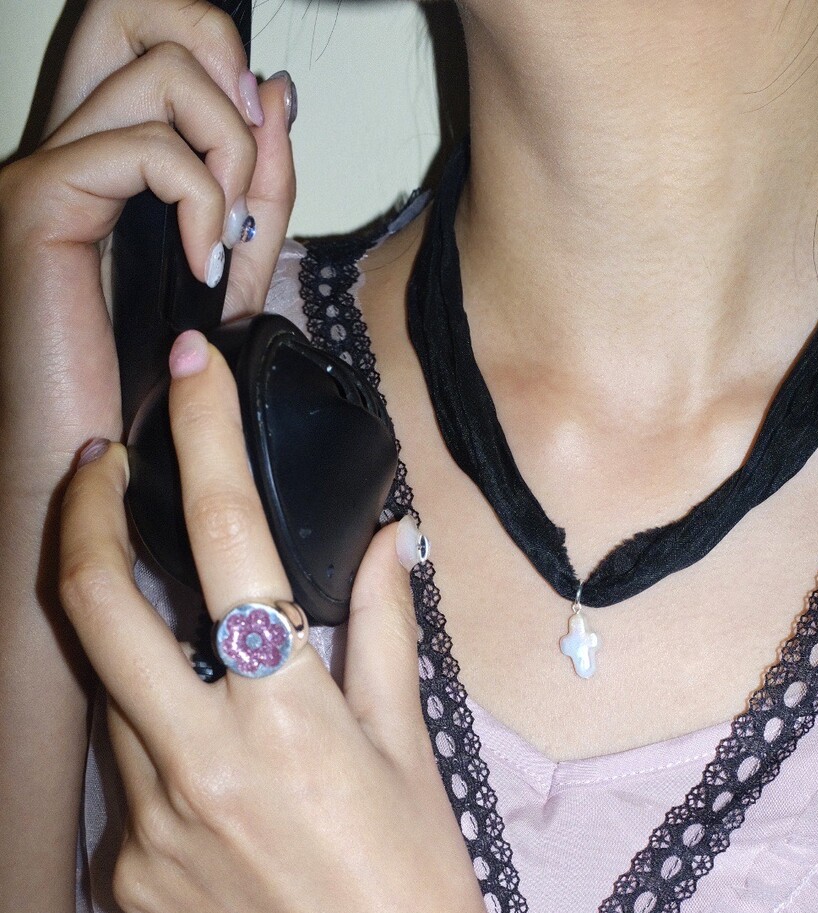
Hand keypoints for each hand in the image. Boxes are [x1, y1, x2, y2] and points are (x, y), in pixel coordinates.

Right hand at [0, 0, 294, 499]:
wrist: (98, 460)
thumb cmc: (150, 385)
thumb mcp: (232, 275)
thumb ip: (257, 189)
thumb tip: (275, 92)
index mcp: (110, 156)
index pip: (158, 33)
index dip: (226, 62)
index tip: (262, 145)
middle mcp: (69, 144)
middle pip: (141, 9)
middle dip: (224, 68)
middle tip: (244, 168)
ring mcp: (47, 166)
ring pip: (160, 67)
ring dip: (227, 151)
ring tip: (223, 241)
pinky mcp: (38, 200)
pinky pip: (145, 146)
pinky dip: (201, 199)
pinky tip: (203, 266)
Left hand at [57, 330, 514, 912]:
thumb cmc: (427, 894)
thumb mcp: (410, 756)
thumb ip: (379, 636)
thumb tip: (379, 541)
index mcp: (284, 720)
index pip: (228, 541)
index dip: (202, 436)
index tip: (188, 372)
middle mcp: (197, 766)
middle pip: (91, 602)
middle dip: (85, 511)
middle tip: (110, 469)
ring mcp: (148, 831)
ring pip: (109, 697)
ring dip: (138, 654)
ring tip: (196, 658)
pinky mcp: (128, 883)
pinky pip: (126, 785)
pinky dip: (160, 754)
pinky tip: (219, 791)